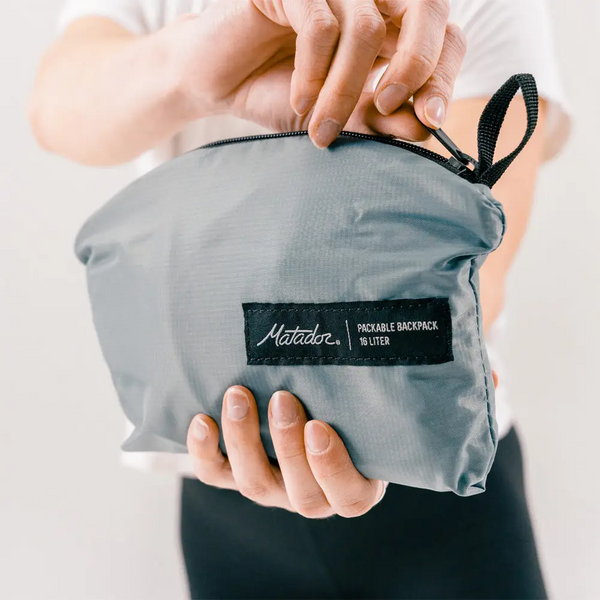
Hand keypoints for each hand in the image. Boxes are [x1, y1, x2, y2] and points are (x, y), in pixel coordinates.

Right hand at [157, 0, 465, 146]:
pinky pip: (321, 27)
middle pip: (427, 8)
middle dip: (415, 66)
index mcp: (388, 26)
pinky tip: (299, 99)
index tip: (431, 121)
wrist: (219, 82)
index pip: (444, 35)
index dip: (445, 75)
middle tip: (389, 108)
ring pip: (365, 29)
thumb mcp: (340, 116)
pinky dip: (313, 74)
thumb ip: (381, 120)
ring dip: (344, 91)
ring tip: (322, 126)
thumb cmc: (278, 93)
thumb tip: (425, 128)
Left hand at [187, 386, 387, 517]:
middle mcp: (313, 495)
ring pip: (254, 482)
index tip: (318, 426)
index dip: (332, 467)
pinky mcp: (237, 476)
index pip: (350, 497)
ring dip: (244, 439)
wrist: (312, 408)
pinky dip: (205, 450)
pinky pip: (217, 474)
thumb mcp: (364, 408)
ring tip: (239, 396)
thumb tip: (359, 341)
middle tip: (281, 399)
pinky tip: (202, 420)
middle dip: (287, 445)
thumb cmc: (347, 408)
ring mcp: (274, 489)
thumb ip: (363, 395)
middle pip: (300, 494)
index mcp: (353, 486)